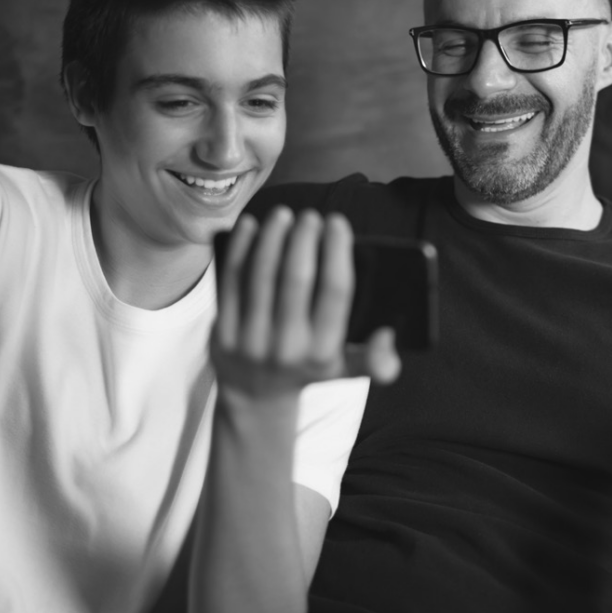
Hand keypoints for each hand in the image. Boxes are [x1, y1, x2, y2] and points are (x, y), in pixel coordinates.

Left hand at [212, 206, 400, 401]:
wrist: (255, 397)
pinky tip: (251, 226)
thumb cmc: (306, 368)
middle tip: (310, 216)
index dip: (337, 251)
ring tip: (283, 215)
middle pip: (296, 278)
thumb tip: (388, 335)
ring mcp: (251, 340)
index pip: (335, 291)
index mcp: (323, 351)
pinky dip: (242, 249)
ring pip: (262, 275)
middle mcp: (287, 347)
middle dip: (304, 239)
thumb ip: (375, 360)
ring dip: (273, 238)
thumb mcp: (344, 370)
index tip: (337, 222)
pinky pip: (232, 281)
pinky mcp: (223, 333)